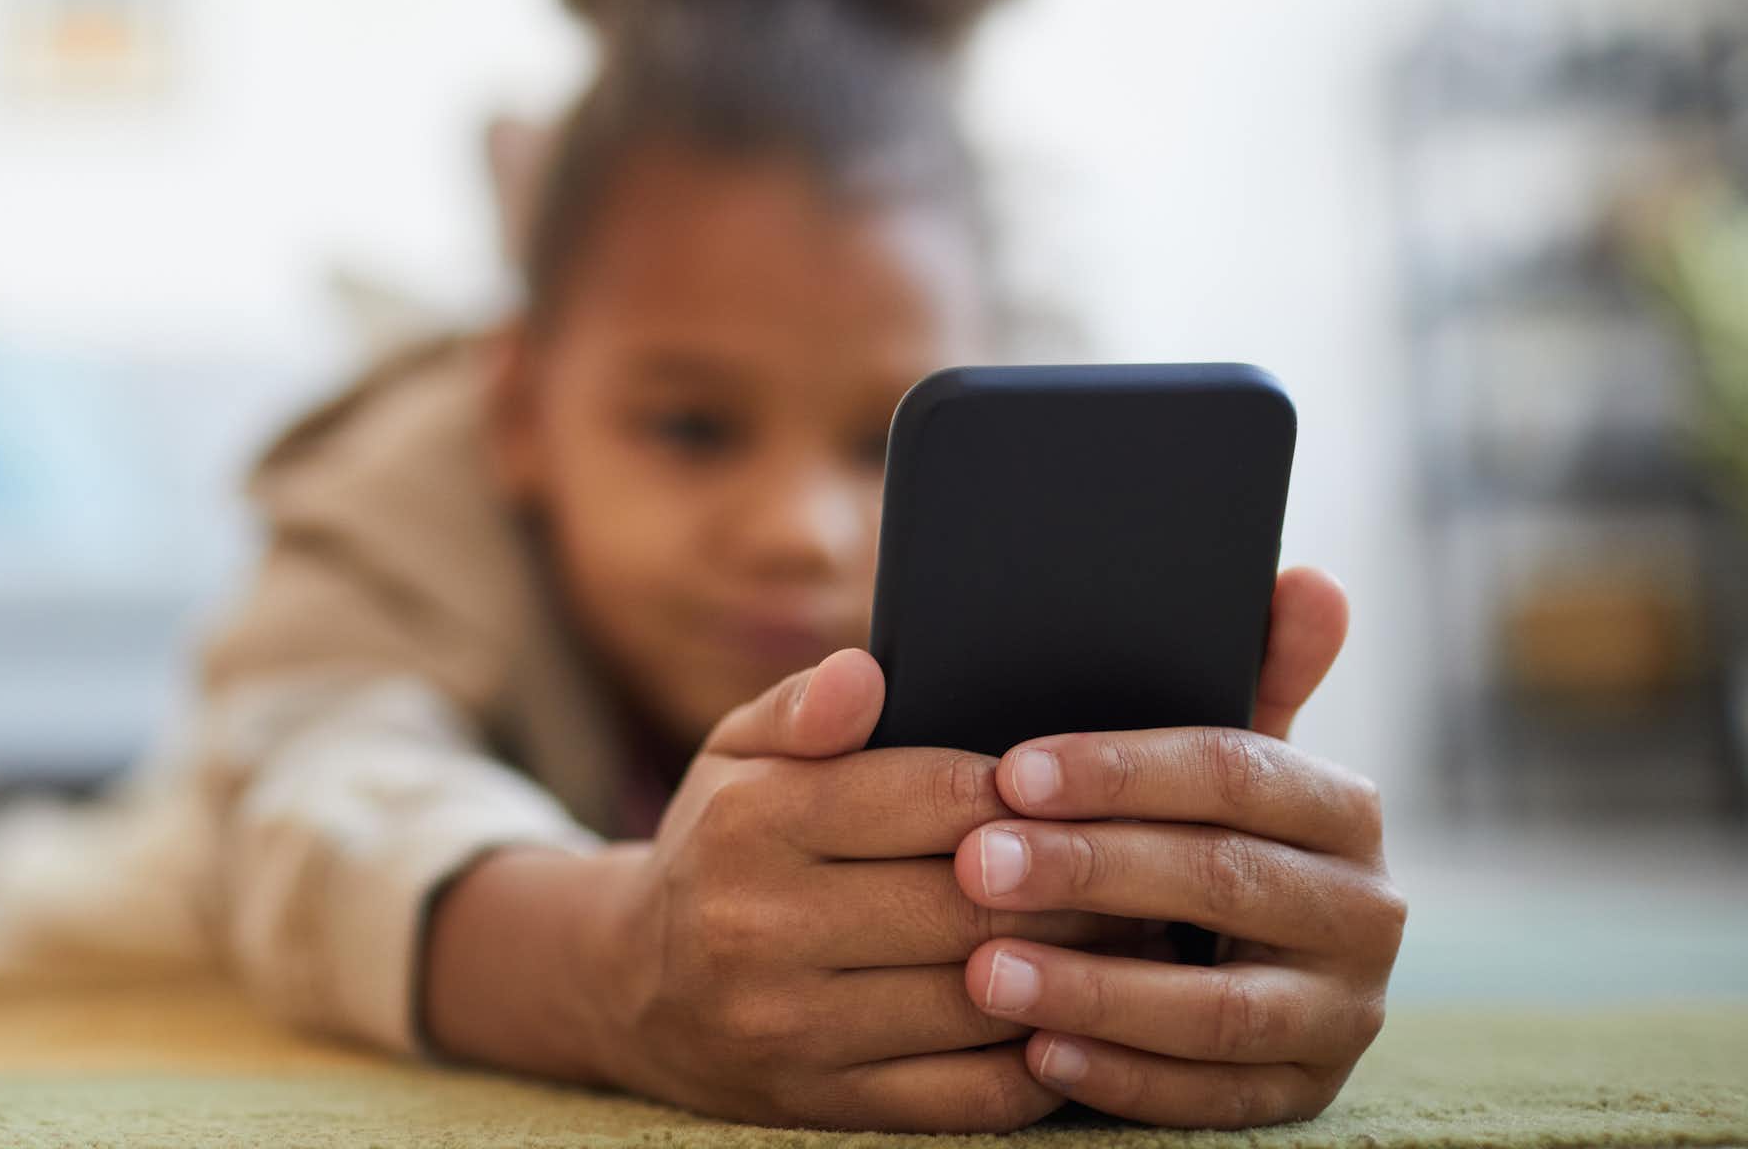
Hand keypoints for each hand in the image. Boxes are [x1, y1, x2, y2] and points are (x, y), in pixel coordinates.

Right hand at [568, 649, 1145, 1131]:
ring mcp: (791, 1027)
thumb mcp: (735, 755)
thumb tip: (867, 671)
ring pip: (978, 1000)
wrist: (631, 988)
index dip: (1024, 790)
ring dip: (1077, 972)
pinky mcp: (821, 1105)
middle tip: (1146, 867)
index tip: (1082, 789)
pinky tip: (1078, 1020)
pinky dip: (1041, 1062)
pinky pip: (966, 1095)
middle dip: (1074, 883)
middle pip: (967, 901)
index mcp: (752, 822)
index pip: (928, 795)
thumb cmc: (719, 847)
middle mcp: (760, 926)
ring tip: (1140, 942)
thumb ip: (803, 707)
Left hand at [953, 567, 1403, 1126]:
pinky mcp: (1306, 1097)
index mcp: (1341, 805)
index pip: (1237, 772)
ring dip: (1095, 988)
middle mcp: (1366, 909)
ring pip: (1221, 1008)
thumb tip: (1308, 581)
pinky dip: (1124, 1078)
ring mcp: (1345, 1013)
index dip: (1123, 771)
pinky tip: (1036, 1053)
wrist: (1221, 958)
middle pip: (1222, 881)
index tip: (1012, 772)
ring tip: (984, 971)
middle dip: (1089, 873)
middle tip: (971, 864)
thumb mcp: (1210, 754)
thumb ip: (1249, 668)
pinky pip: (1214, 1100)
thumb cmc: (1185, 827)